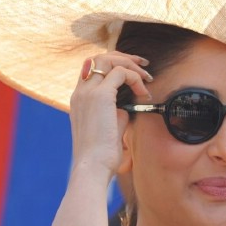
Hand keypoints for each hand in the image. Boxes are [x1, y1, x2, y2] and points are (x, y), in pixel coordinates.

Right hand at [68, 53, 151, 174]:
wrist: (92, 167)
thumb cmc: (102, 156)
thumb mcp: (109, 129)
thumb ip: (116, 114)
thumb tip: (127, 108)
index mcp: (79, 99)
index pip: (92, 68)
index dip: (113, 65)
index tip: (133, 71)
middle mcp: (80, 92)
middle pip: (99, 58)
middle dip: (124, 58)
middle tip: (144, 66)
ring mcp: (88, 92)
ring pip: (107, 59)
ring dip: (130, 64)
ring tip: (146, 78)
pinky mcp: (100, 96)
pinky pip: (121, 73)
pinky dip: (135, 78)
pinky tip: (144, 94)